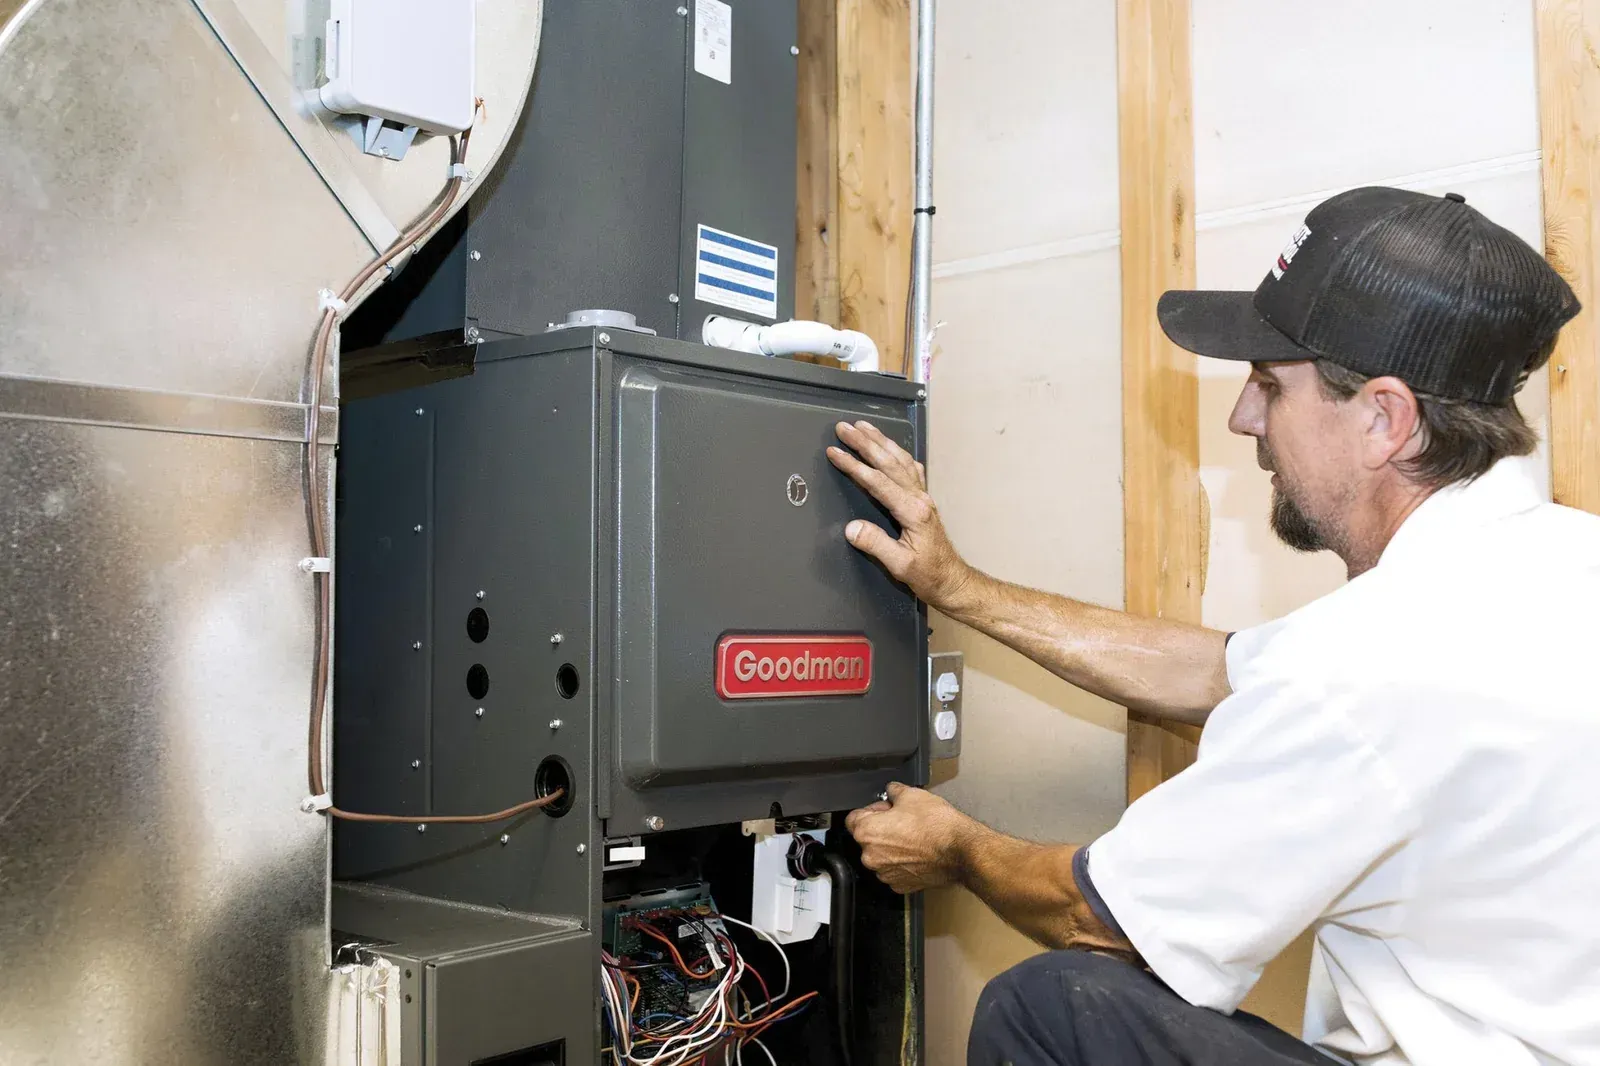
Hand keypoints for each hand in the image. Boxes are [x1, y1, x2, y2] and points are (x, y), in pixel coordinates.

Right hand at [826, 421, 975, 611]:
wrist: (952, 580)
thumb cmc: (929, 575)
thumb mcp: (899, 565)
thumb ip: (875, 544)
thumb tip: (852, 528)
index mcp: (912, 511)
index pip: (877, 481)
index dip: (854, 465)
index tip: (835, 453)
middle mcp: (919, 499)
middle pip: (888, 462)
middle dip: (864, 442)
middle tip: (844, 428)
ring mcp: (923, 498)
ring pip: (900, 460)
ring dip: (881, 441)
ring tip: (863, 427)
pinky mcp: (923, 502)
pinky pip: (910, 469)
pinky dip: (898, 453)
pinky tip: (892, 448)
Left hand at [844, 782, 976, 893]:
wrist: (960, 850)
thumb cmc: (936, 825)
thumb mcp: (912, 794)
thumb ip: (893, 791)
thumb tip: (892, 791)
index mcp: (867, 832)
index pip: (853, 818)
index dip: (871, 810)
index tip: (885, 809)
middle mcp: (871, 856)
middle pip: (867, 838)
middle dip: (882, 829)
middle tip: (904, 821)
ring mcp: (885, 873)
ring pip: (881, 856)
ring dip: (892, 847)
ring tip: (914, 837)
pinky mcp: (900, 885)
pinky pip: (894, 870)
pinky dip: (902, 863)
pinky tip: (918, 852)